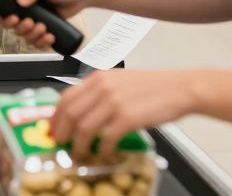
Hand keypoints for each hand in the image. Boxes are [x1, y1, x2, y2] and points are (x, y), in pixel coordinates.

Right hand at [0, 0, 95, 47]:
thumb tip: (19, 1)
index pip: (4, 9)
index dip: (6, 18)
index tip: (14, 20)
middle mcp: (27, 7)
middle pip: (14, 27)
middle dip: (22, 28)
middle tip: (32, 23)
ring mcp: (36, 18)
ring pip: (25, 36)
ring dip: (33, 36)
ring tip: (44, 29)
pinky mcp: (46, 27)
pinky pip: (37, 41)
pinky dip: (42, 42)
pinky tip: (50, 37)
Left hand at [52, 69, 199, 156]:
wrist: (180, 88)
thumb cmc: (154, 87)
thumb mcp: (121, 81)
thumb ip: (99, 92)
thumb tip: (80, 112)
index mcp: (100, 77)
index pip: (66, 96)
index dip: (56, 116)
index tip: (52, 128)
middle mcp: (103, 87)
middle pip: (71, 113)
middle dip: (62, 132)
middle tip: (61, 144)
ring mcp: (114, 102)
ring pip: (83, 128)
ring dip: (78, 145)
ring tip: (79, 154)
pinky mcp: (127, 118)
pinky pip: (105, 138)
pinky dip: (100, 150)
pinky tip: (102, 154)